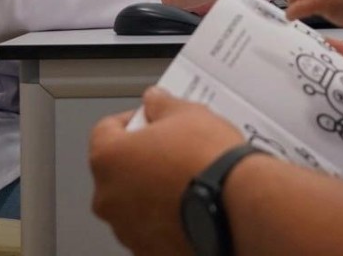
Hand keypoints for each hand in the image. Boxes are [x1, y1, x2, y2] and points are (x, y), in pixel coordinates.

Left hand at [89, 88, 245, 254]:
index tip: (150, 118)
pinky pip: (151, 225)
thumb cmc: (208, 163)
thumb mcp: (187, 114)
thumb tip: (155, 101)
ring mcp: (127, 228)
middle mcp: (109, 197)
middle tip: (171, 147)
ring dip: (151, 189)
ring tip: (186, 176)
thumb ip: (162, 105)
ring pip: (133, 200)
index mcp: (108, 158)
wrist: (236, 206)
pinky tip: (190, 201)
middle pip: (118, 168)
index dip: (133, 119)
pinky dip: (165, 215)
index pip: (106, 129)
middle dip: (141, 157)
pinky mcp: (149, 249)